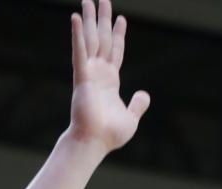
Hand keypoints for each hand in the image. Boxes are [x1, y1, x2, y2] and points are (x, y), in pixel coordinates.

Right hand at [69, 0, 150, 154]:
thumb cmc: (110, 135)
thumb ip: (138, 104)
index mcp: (110, 81)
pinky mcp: (81, 77)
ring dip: (90, 19)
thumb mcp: (131, 118)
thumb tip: (144, 94)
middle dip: (103, 19)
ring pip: (91, 39)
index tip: (121, 18)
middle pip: (102, 39)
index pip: (115, 52)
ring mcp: (89, 73)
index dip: (119, 35)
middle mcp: (99, 73)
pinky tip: (77, 18)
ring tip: (88, 0)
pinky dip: (78, 35)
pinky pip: (80, 51)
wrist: (94, 142)